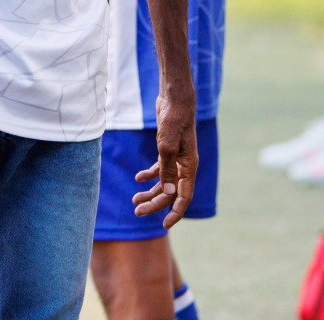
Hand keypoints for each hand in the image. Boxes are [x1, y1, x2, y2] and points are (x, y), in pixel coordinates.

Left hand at [132, 86, 196, 227]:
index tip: (164, 225)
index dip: (175, 213)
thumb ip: (167, 170)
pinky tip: (138, 179)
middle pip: (171, 192)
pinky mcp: (167, 149)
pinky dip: (149, 175)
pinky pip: (160, 168)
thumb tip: (169, 195)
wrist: (174, 99)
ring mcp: (176, 158)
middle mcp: (184, 165)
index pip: (184, 197)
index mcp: (189, 167)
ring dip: (150, 192)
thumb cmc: (173, 120)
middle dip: (155, 204)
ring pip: (164, 182)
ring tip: (134, 200)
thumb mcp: (166, 146)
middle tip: (137, 211)